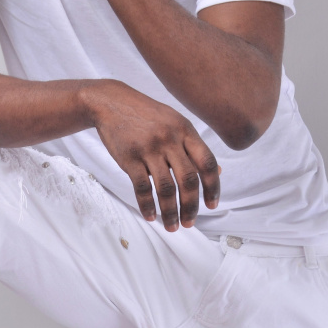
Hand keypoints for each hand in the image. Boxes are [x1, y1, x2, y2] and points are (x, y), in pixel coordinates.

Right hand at [86, 80, 220, 229]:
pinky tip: (151, 216)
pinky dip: (147, 206)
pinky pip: (141, 187)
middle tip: (190, 223)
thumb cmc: (146, 114)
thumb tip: (217, 171)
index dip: (212, 187)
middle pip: (188, 180)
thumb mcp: (174, 122)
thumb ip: (193, 146)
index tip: (212, 205)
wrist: (111, 102)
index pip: (206, 162)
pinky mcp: (129, 157)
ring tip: (172, 226)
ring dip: (170, 212)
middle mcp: (169, 139)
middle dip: (191, 206)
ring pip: (166, 188)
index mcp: (185, 129)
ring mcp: (149, 148)